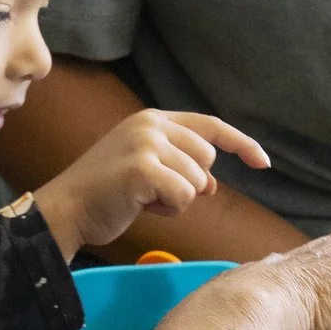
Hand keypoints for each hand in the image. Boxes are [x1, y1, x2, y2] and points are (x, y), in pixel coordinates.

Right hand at [31, 110, 268, 256]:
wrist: (67, 209)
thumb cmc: (107, 194)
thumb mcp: (148, 171)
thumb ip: (181, 168)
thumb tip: (211, 183)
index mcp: (152, 119)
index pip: (210, 127)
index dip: (240, 144)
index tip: (263, 163)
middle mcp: (151, 124)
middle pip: (207, 159)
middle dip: (190, 184)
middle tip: (153, 193)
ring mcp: (146, 144)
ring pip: (197, 182)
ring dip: (176, 201)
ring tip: (141, 199)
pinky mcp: (142, 168)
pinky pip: (184, 197)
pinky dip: (168, 210)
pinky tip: (140, 206)